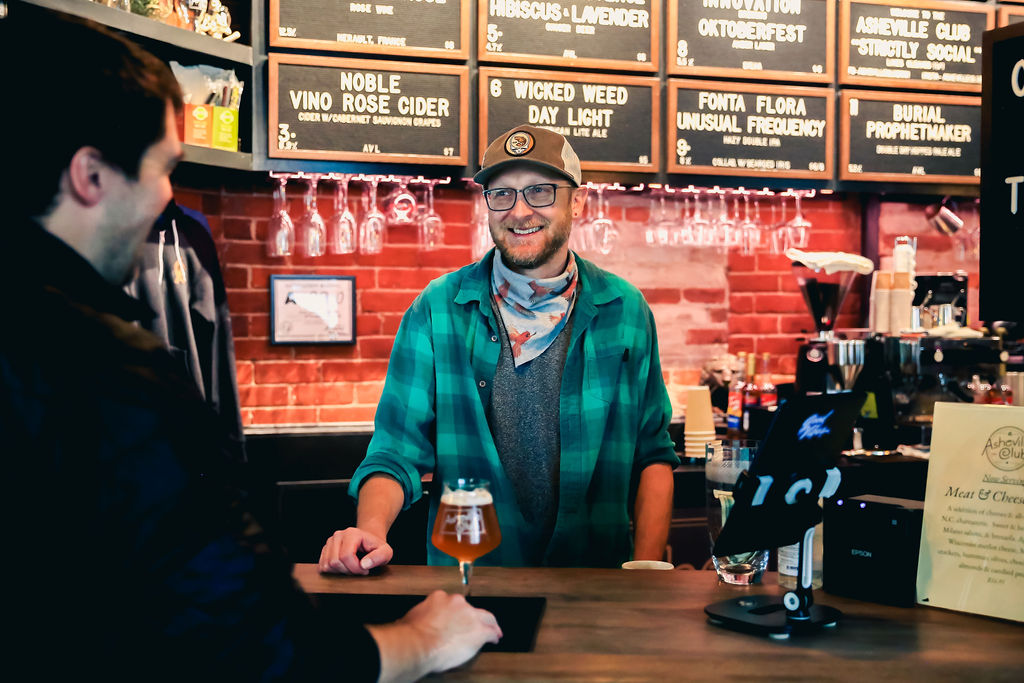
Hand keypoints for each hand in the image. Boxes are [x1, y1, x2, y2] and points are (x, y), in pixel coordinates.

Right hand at [318, 527, 392, 574]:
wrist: (368, 543)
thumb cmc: (376, 548)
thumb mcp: (386, 552)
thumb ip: (379, 557)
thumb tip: (364, 564)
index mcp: (351, 533)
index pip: (346, 556)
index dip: (355, 568)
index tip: (365, 570)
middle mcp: (338, 535)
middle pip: (335, 562)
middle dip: (348, 571)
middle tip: (359, 570)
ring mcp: (329, 542)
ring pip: (327, 565)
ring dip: (340, 572)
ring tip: (352, 568)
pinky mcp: (325, 551)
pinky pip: (322, 567)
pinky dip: (332, 572)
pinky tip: (344, 568)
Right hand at [369, 591, 501, 680]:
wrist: (419, 644)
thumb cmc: (412, 635)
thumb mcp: (411, 618)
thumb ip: (419, 616)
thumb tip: (413, 621)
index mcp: (440, 598)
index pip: (452, 603)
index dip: (456, 612)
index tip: (456, 618)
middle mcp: (457, 603)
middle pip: (471, 608)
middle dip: (473, 617)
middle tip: (475, 625)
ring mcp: (470, 616)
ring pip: (487, 617)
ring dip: (490, 624)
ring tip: (494, 630)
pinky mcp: (479, 631)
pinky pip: (491, 632)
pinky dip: (494, 635)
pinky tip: (495, 639)